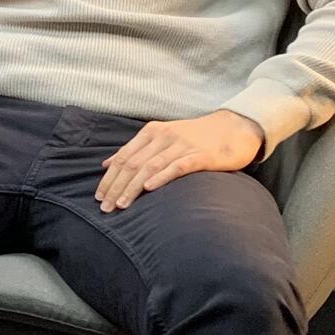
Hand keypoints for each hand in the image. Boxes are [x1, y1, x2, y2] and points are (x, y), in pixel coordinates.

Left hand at [95, 111, 263, 212]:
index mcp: (151, 132)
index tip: (98, 197)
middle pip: (133, 164)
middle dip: (116, 186)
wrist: (235, 127)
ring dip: (132, 187)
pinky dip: (161, 177)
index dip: (110, 178)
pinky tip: (149, 188)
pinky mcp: (200, 156)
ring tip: (120, 204)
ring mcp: (182, 146)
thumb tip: (107, 164)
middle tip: (105, 207)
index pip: (124, 157)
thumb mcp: (162, 137)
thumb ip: (136, 150)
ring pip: (150, 167)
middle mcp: (163, 137)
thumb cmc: (196, 136)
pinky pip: (177, 167)